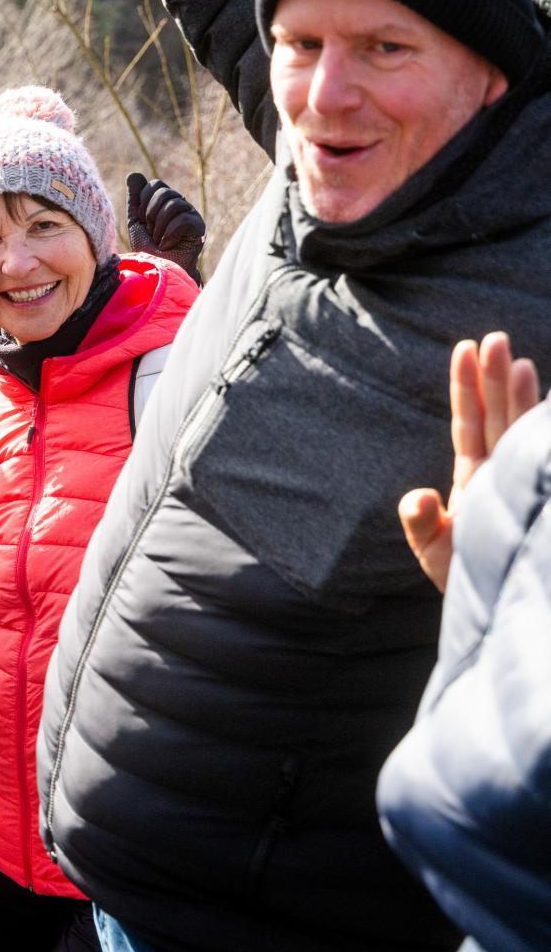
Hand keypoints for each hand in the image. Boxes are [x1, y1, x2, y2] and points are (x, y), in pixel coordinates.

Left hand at [126, 173, 205, 281]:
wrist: (158, 271)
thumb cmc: (147, 249)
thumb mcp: (136, 222)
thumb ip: (135, 199)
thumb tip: (133, 174)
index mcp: (165, 202)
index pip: (155, 185)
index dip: (144, 202)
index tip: (142, 220)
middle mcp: (180, 205)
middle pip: (163, 192)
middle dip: (150, 215)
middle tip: (151, 232)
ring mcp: (191, 215)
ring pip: (173, 204)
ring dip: (159, 226)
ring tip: (159, 240)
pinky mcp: (199, 228)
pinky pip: (182, 219)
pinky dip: (169, 234)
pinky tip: (168, 245)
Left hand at [399, 332, 540, 591]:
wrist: (503, 612)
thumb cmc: (470, 582)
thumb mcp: (436, 552)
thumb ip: (420, 524)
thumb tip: (415, 498)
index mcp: (476, 477)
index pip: (471, 424)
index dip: (468, 388)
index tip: (464, 348)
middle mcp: (503, 473)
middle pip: (499, 417)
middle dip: (496, 379)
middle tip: (496, 338)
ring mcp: (524, 482)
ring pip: (523, 432)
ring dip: (523, 399)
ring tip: (521, 363)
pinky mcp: (543, 499)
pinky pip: (545, 463)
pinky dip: (546, 437)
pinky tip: (550, 413)